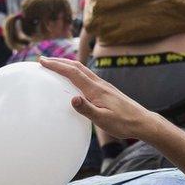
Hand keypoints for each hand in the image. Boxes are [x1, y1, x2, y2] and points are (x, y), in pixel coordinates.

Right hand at [39, 57, 162, 141]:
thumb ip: (87, 109)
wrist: (142, 122)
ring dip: (67, 66)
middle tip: (43, 60)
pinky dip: (76, 73)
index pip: (73, 73)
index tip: (42, 61)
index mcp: (96, 89)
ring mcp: (104, 86)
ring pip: (83, 70)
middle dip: (59, 62)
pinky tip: (74, 79)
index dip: (57, 66)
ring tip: (56, 66)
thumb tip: (73, 99)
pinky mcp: (107, 90)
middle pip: (77, 67)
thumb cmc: (123, 123)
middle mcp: (99, 84)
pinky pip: (88, 77)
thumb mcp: (103, 120)